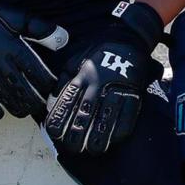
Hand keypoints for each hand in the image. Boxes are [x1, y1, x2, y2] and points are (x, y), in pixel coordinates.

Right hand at [0, 0, 68, 119]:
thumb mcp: (22, 17)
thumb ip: (42, 30)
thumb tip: (63, 40)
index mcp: (13, 47)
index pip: (33, 70)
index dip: (45, 81)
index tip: (53, 87)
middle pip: (19, 87)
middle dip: (33, 99)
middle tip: (43, 105)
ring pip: (2, 95)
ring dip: (16, 106)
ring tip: (26, 112)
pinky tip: (0, 114)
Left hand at [46, 1, 164, 154]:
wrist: (128, 35)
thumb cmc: (97, 52)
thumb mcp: (74, 61)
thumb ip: (62, 83)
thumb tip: (50, 104)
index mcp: (81, 77)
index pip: (65, 105)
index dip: (59, 124)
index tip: (57, 134)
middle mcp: (97, 84)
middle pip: (83, 117)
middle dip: (77, 137)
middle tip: (75, 148)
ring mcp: (117, 88)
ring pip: (105, 120)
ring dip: (99, 138)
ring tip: (94, 148)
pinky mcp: (134, 90)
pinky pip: (128, 114)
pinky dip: (121, 129)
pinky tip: (115, 138)